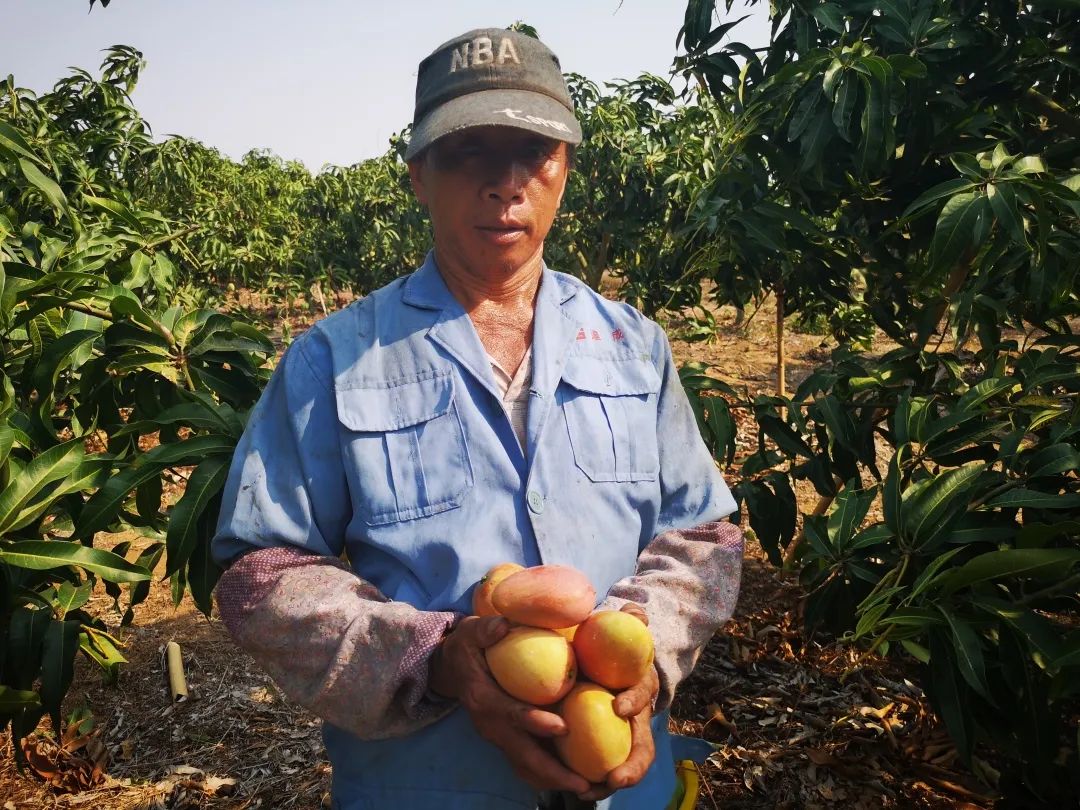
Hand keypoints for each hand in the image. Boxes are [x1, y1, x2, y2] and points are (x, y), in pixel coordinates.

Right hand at [429, 615, 591, 794]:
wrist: (452, 667)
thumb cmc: (470, 645)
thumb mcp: (472, 631)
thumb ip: (487, 629)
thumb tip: (504, 626)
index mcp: (483, 698)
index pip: (511, 714)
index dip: (534, 722)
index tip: (562, 727)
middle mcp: (489, 725)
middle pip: (521, 754)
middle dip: (551, 771)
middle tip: (583, 782)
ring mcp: (497, 736)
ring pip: (525, 766)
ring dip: (553, 780)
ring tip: (585, 787)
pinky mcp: (506, 740)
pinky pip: (526, 763)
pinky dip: (548, 775)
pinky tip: (574, 778)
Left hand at [577, 603, 658, 801]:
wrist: (609, 662)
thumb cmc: (614, 645)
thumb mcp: (622, 630)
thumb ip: (631, 620)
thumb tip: (637, 613)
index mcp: (639, 688)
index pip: (642, 697)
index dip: (633, 700)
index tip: (618, 706)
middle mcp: (634, 718)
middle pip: (641, 749)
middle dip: (631, 768)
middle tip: (613, 780)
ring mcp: (619, 735)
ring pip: (622, 765)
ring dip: (606, 783)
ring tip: (586, 793)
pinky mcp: (598, 744)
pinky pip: (593, 766)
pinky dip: (583, 779)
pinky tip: (566, 789)